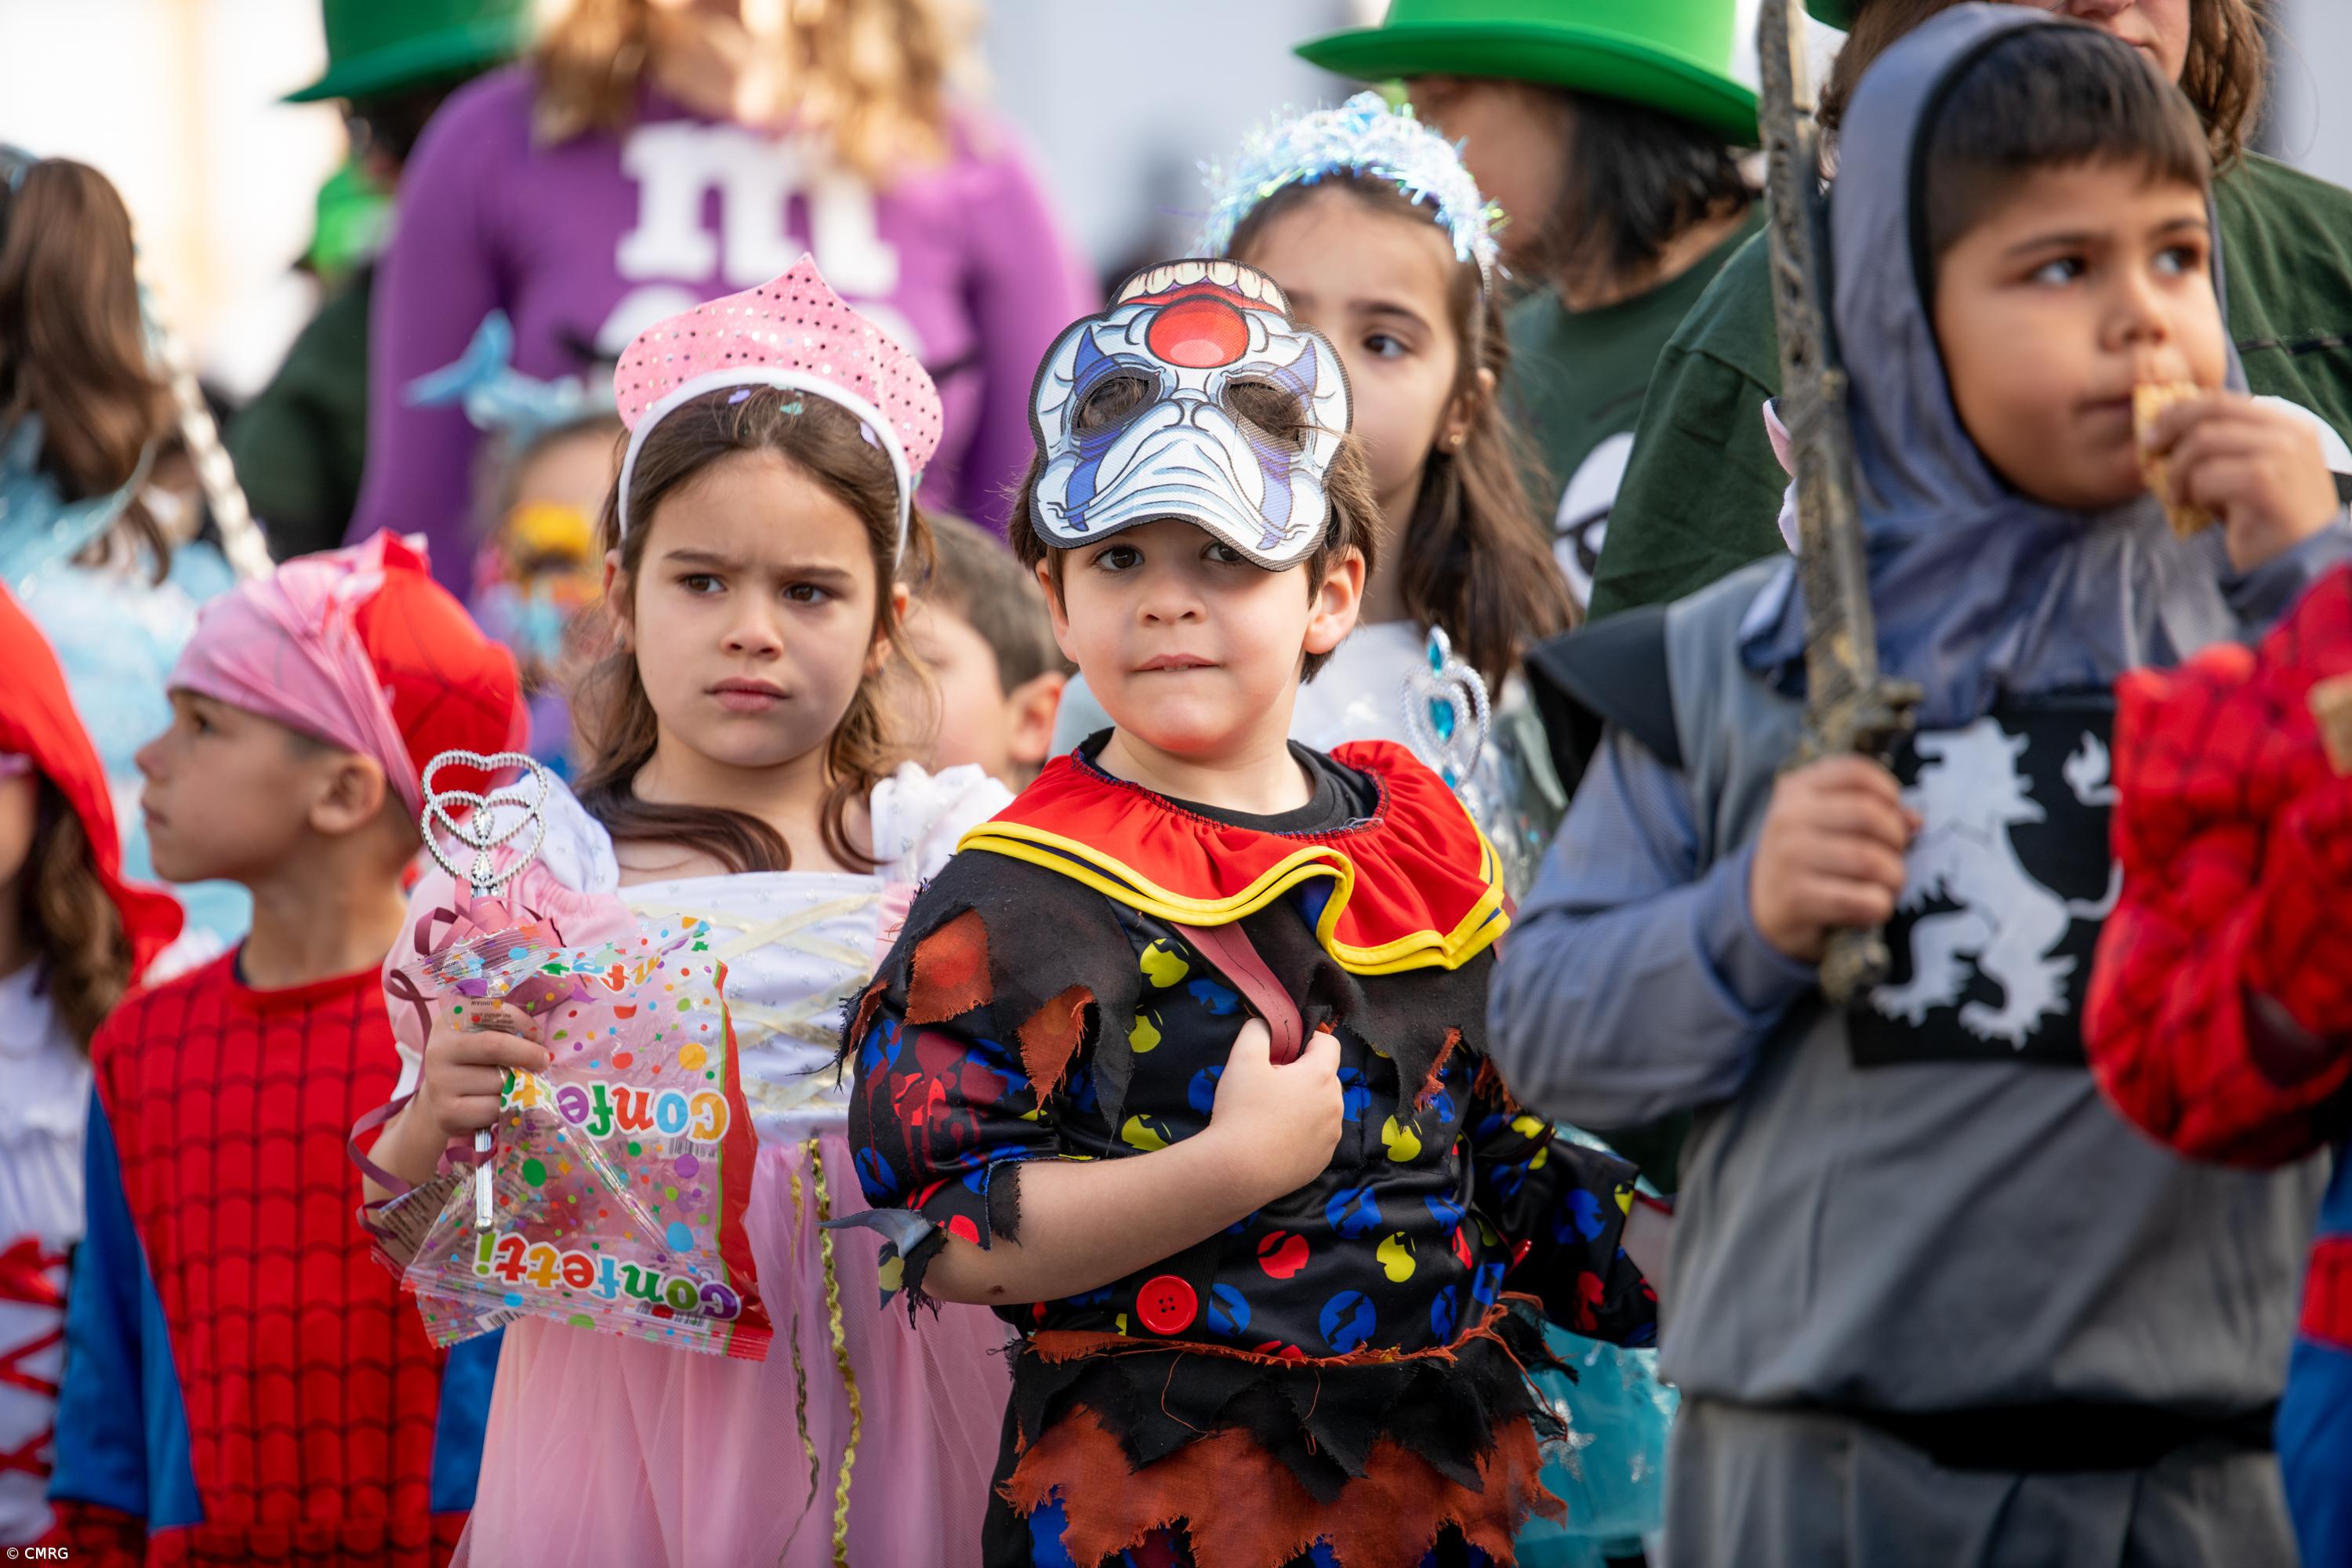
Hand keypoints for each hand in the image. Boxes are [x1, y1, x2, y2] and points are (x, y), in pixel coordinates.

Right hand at [414, 1001, 548, 1144]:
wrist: (440, 1105)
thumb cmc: (473, 1065)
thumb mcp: (482, 1038)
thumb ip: (506, 1029)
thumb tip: (537, 1040)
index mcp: (449, 1022)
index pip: (490, 1011)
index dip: (521, 1022)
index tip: (538, 1035)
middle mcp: (439, 1049)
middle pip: (494, 1046)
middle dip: (528, 1054)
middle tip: (543, 1061)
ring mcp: (440, 1082)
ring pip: (499, 1081)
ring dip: (518, 1084)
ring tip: (515, 1084)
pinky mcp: (447, 1112)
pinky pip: (494, 1108)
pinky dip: (508, 1106)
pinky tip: (503, 1103)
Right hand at [1207, 1018, 1342, 1199]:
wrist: (1238, 1171)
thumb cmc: (1242, 1111)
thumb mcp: (1242, 1059)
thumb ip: (1257, 1030)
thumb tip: (1265, 1022)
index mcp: (1321, 1075)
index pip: (1329, 1043)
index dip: (1308, 1040)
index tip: (1285, 1050)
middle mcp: (1335, 1104)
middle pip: (1326, 1076)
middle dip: (1304, 1074)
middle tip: (1271, 1084)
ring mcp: (1331, 1135)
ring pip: (1323, 1107)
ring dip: (1306, 1104)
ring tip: (1272, 1114)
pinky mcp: (1322, 1160)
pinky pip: (1318, 1136)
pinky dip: (1304, 1132)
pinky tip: (1276, 1138)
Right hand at [1750, 756, 1915, 963]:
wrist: (1763, 906)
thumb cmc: (1809, 858)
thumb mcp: (1827, 823)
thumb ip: (1870, 813)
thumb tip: (1915, 821)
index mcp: (1797, 790)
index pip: (1855, 772)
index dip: (1888, 791)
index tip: (1894, 813)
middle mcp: (1789, 818)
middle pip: (1869, 814)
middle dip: (1897, 839)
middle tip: (1896, 856)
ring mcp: (1789, 857)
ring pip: (1870, 860)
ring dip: (1894, 878)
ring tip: (1888, 885)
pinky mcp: (1796, 898)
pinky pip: (1861, 900)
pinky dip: (1880, 906)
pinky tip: (1873, 908)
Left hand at [2149, 393, 2340, 571]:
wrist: (2298, 561)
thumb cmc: (2263, 518)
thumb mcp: (2244, 471)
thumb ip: (2222, 446)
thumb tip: (2168, 424)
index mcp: (2287, 424)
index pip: (2224, 400)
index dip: (2182, 409)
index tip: (2154, 427)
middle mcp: (2289, 432)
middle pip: (2212, 411)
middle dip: (2171, 428)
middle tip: (2150, 451)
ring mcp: (2282, 455)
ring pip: (2203, 443)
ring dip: (2178, 471)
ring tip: (2177, 495)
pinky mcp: (2266, 483)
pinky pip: (2207, 477)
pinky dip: (2192, 492)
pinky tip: (2197, 507)